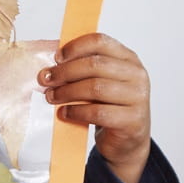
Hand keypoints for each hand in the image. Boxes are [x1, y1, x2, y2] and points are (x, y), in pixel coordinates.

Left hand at [39, 33, 150, 182]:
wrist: (127, 140)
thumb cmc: (110, 107)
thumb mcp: (101, 83)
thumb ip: (85, 70)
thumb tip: (51, 65)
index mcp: (128, 59)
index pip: (100, 42)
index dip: (75, 47)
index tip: (56, 58)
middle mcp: (137, 75)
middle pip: (95, 65)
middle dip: (65, 72)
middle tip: (46, 79)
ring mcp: (137, 97)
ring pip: (95, 88)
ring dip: (67, 92)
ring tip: (51, 97)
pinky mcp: (132, 120)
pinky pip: (97, 112)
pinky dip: (76, 111)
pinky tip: (64, 113)